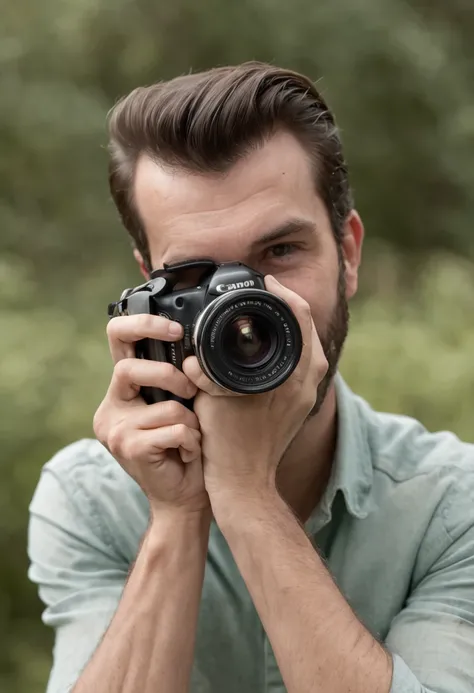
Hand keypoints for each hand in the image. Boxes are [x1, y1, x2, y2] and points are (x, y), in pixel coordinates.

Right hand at [93, 314, 209, 516]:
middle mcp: (111, 407)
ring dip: (191, 423)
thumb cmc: (185, 447)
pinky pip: (174, 429)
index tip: (175, 330)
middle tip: (189, 391)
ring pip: (167, 405)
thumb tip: (195, 350)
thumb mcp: (180, 404)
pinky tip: (186, 453)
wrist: (183, 497)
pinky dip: (190, 440)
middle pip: (129, 368)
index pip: (118, 340)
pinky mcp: (128, 448)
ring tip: (190, 438)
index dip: (144, 325)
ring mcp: (115, 429)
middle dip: (169, 376)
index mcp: (122, 391)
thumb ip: (176, 376)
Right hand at [183, 275, 327, 505]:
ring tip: (265, 312)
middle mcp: (307, 381)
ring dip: (289, 324)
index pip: (300, 317)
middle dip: (286, 305)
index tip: (266, 281)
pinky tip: (265, 344)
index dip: (282, 292)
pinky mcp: (301, 401)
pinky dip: (286, 345)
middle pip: (308, 326)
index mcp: (293, 375)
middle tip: (264, 291)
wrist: (243, 481)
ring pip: (307, 344)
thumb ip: (206, 373)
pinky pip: (300, 361)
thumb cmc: (228, 444)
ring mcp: (306, 392)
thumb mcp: (215, 399)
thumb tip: (193, 356)